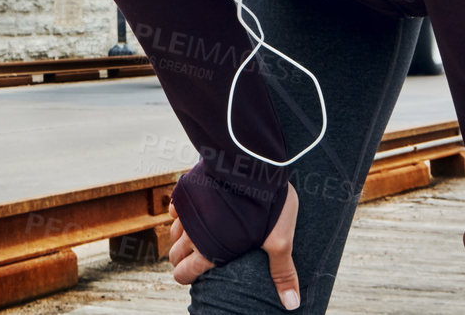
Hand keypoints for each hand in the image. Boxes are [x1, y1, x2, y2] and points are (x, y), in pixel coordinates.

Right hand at [168, 181, 301, 308]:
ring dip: (179, 238)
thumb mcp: (279, 241)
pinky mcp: (186, 189)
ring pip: (172, 231)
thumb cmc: (265, 205)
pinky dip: (179, 214)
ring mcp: (187, 209)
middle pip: (173, 254)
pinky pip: (175, 207)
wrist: (250, 164)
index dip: (185, 277)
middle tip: (192, 261)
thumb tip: (292, 305)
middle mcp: (191, 232)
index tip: (192, 277)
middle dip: (179, 260)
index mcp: (210, 250)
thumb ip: (282, 272)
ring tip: (192, 240)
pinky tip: (190, 213)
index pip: (184, 272)